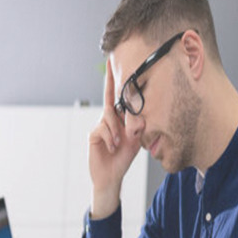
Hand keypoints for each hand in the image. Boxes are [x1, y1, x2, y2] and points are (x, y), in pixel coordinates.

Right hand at [88, 58, 141, 218]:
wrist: (111, 176)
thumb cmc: (124, 157)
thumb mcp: (136, 139)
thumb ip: (138, 126)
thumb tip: (143, 115)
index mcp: (119, 118)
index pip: (117, 95)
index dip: (115, 79)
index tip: (113, 61)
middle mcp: (108, 119)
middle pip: (111, 101)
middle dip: (112, 88)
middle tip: (113, 69)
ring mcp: (100, 126)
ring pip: (109, 117)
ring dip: (117, 131)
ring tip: (119, 143)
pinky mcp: (93, 134)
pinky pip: (102, 129)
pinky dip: (110, 138)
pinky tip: (112, 147)